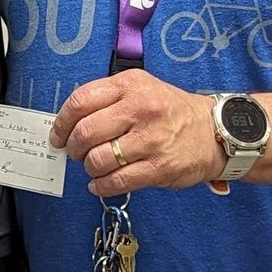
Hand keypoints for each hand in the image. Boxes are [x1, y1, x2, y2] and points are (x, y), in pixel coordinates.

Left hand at [51, 72, 225, 196]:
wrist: (213, 131)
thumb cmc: (170, 111)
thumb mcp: (141, 88)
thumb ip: (107, 100)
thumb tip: (68, 123)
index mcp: (131, 86)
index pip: (81, 101)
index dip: (62, 122)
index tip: (58, 135)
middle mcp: (141, 109)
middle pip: (85, 133)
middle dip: (73, 148)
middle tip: (77, 153)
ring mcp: (151, 140)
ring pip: (98, 160)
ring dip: (89, 168)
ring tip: (95, 166)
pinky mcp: (159, 167)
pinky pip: (116, 181)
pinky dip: (101, 186)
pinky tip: (101, 183)